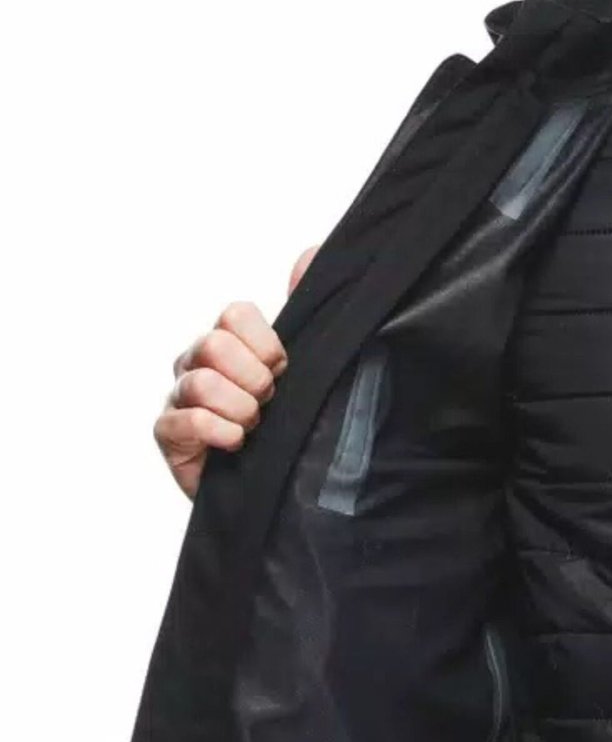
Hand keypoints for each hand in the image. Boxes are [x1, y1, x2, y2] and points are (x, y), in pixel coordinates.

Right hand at [154, 243, 319, 500]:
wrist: (285, 488)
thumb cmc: (292, 425)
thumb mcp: (310, 368)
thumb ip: (307, 311)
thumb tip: (310, 253)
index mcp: (233, 342)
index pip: (236, 314)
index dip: (266, 343)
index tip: (285, 370)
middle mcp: (200, 363)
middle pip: (215, 344)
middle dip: (254, 378)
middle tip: (270, 402)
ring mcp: (181, 398)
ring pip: (200, 382)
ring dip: (240, 409)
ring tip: (255, 428)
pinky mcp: (169, 436)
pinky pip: (181, 421)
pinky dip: (216, 431)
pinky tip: (237, 444)